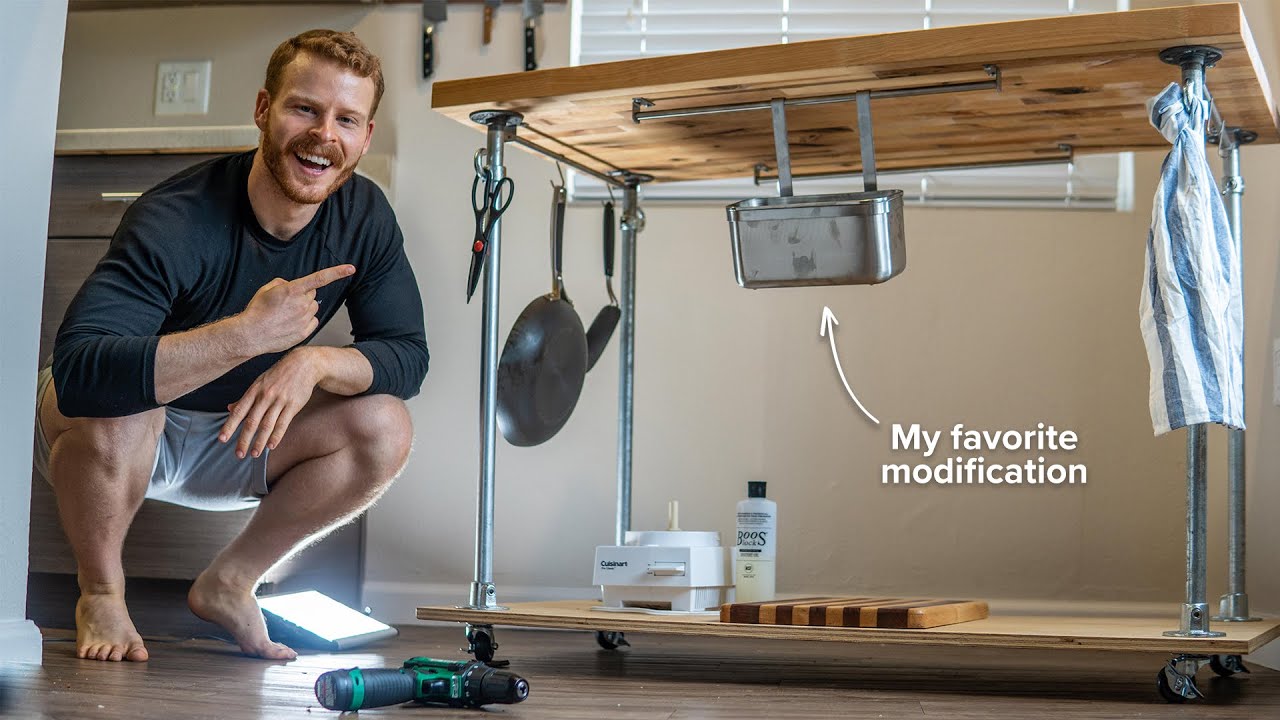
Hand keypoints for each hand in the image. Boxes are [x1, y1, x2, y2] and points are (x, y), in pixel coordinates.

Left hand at [219, 349, 319, 458]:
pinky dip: (277, 436)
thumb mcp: (259, 382)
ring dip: (260, 441)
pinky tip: (271, 446)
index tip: (222, 439)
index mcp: (254, 391)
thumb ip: (245, 397)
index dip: (229, 426)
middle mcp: (265, 396)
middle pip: (252, 421)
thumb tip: (229, 408)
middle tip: (238, 455)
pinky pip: (283, 423)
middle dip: (244, 440)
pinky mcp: (293, 405)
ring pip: (267, 425)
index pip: (239, 412)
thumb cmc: (278, 374)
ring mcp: (279, 401)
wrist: (303, 364)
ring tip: (254, 454)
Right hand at [238, 265, 354, 355]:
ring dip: (304, 308)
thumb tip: (291, 285)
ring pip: (313, 308)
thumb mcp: (267, 289)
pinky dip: (305, 321)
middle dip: (304, 295)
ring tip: (286, 315)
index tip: (351, 268)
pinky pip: (313, 321)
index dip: (337, 272)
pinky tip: (290, 324)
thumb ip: (283, 283)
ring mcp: (304, 319)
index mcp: (293, 290)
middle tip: (287, 303)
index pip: (320, 278)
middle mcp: (302, 303)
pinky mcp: (304, 332)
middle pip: (312, 294)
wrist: (251, 334)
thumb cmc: (257, 311)